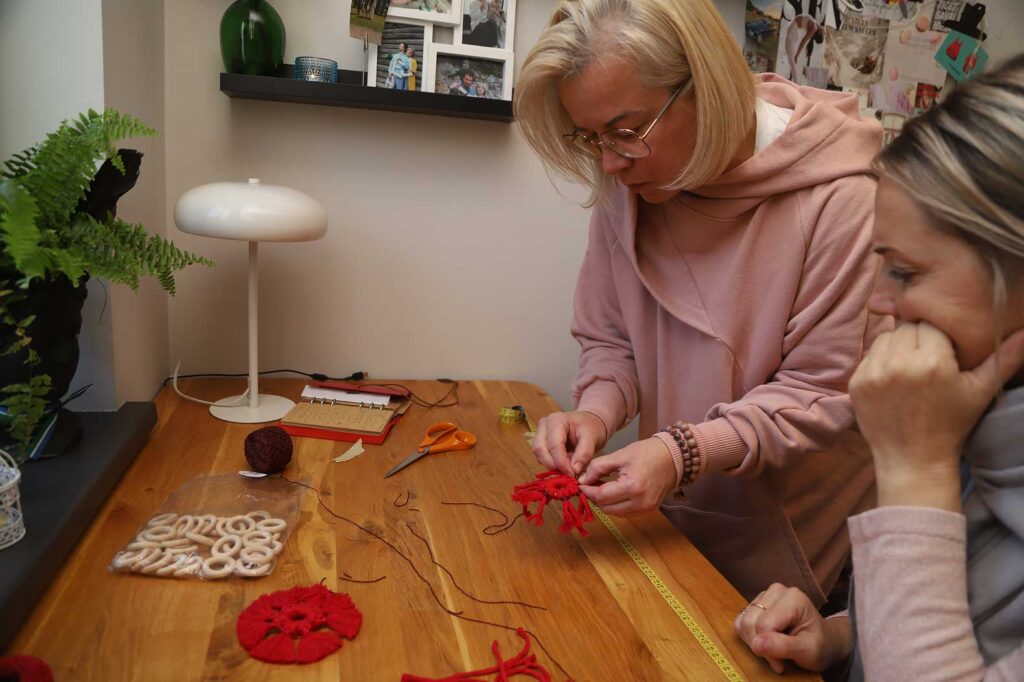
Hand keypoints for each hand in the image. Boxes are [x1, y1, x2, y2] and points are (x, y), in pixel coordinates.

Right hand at [531, 410, 606, 476]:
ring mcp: (539, 434)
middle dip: (553, 465)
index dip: (562, 462)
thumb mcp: (592, 438)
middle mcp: (544, 425)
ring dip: (551, 465)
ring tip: (568, 468)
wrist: (588, 424)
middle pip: (540, 449)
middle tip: (568, 474)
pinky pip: (541, 457)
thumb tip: (574, 470)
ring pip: (538, 455)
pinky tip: (564, 465)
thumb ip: (584, 453)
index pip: (554, 445)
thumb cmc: (590, 428)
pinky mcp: (540, 443)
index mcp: (556, 420)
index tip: (573, 474)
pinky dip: (551, 465)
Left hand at [577, 438, 675, 515]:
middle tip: (589, 484)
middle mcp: (640, 502)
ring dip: (605, 502)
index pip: (601, 496)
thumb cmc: (648, 452)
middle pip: (606, 508)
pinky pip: (626, 512)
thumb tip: (582, 479)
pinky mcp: (650, 509)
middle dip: (594, 497)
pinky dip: (616, 505)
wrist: (674, 456)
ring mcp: (646, 508)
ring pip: (615, 513)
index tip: (580, 483)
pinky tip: (613, 492)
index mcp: (632, 487)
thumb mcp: (620, 455)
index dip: (587, 491)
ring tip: (600, 487)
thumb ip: (598, 467)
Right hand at [733, 583, 851, 673]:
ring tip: (772, 650)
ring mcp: (765, 595)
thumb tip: (756, 644)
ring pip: (743, 621)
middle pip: (751, 621)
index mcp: (793, 598)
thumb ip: (783, 646)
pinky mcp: (756, 603)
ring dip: (753, 641)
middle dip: (759, 645)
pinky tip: (764, 641)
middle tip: (777, 659)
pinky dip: (748, 636)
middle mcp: (777, 591)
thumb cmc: (820, 645)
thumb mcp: (808, 651)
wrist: (824, 641)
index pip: (765, 624)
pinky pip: (741, 620)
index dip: (768, 648)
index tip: (781, 664)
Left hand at [850, 323, 1023, 506]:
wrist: (913, 460)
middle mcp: (899, 363)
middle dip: (918, 339)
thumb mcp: (980, 391)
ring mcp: (873, 373)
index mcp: (932, 362)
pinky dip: (881, 362)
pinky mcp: (856, 382)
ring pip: (886, 337)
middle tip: (927, 361)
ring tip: (911, 370)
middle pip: (907, 327)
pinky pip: (869, 356)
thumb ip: (1004, 358)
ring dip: (898, 347)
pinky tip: (894, 381)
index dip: (938, 337)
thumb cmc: (951, 425)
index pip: (932, 323)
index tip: (943, 354)